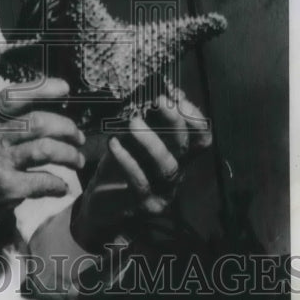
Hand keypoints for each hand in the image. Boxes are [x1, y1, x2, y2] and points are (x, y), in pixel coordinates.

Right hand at [0, 78, 85, 250]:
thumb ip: (2, 121)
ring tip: (77, 160)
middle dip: (66, 128)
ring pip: (45, 149)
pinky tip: (62, 187)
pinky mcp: (6, 189)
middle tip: (77, 137)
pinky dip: (59, 184)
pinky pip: (44, 180)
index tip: (64, 88)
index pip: (12, 96)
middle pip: (38, 123)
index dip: (41, 89)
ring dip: (69, 154)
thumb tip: (45, 106)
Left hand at [71, 91, 211, 251]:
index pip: (200, 138)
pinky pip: (140, 182)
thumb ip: (146, 122)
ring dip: (151, 141)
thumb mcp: (131, 140)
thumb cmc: (118, 166)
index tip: (177, 96)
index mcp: (179, 157)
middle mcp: (177, 174)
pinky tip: (113, 144)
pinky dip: (128, 161)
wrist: (99, 203)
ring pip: (167, 166)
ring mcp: (163, 192)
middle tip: (158, 101)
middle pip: (185, 148)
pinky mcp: (144, 205)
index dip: (194, 117)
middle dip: (175, 121)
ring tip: (133, 122)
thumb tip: (157, 93)